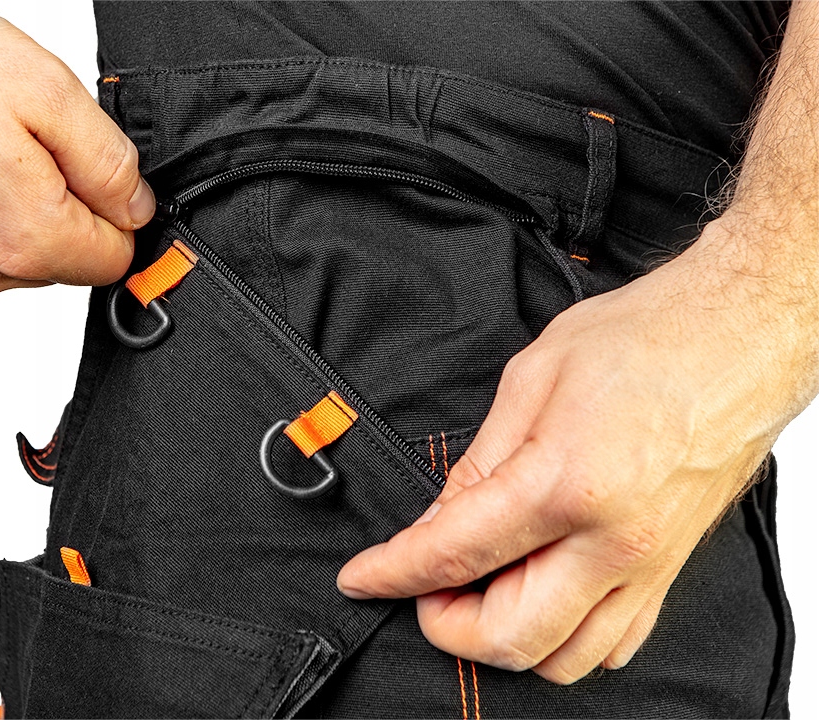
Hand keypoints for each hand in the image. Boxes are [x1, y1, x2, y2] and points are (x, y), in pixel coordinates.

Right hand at [0, 1, 152, 297]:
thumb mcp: (51, 94)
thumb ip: (112, 167)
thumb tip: (138, 208)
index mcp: (23, 240)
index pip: (115, 259)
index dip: (119, 209)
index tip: (92, 164)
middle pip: (68, 260)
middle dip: (70, 204)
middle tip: (30, 136)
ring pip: (22, 252)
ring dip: (24, 203)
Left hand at [337, 216, 814, 683]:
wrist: (737, 336)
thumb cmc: (646, 339)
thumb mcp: (532, 379)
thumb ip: (478, 462)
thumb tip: (437, 519)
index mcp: (567, 484)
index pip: (456, 555)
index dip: (394, 574)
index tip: (362, 579)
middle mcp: (613, 541)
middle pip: (509, 637)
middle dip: (446, 625)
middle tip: (421, 587)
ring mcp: (648, 564)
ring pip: (563, 658)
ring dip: (503, 636)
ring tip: (476, 588)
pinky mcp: (670, 569)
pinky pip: (613, 643)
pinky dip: (562, 636)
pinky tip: (539, 592)